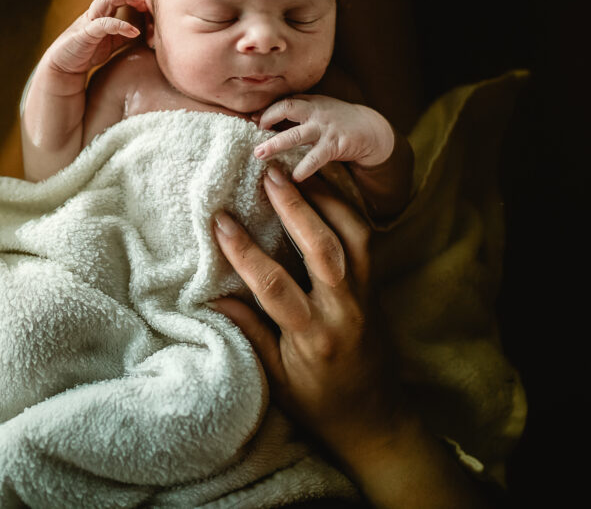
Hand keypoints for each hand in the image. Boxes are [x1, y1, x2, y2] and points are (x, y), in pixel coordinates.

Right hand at [42, 0, 146, 76]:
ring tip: (142, 5)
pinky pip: (103, 24)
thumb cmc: (86, 53)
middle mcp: (93, 15)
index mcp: (100, 15)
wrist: (63, 67)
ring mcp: (88, 22)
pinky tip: (134, 31)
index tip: (148, 3)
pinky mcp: (84, 34)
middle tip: (146, 0)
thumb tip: (141, 31)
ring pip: (104, 1)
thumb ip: (122, 36)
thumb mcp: (109, 43)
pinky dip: (120, 25)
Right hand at [210, 165, 399, 453]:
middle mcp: (344, 310)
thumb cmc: (319, 404)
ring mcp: (365, 295)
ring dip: (327, 199)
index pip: (275, 285)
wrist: (376, 419)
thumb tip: (213, 295)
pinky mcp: (375, 285)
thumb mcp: (276, 378)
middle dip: (296, 208)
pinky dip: (345, 209)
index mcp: (313, 337)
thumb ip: (250, 331)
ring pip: (354, 236)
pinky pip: (365, 239)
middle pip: (324, 249)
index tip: (220, 221)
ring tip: (299, 171)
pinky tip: (324, 190)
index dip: (244, 251)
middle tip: (270, 174)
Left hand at [253, 95, 396, 181]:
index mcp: (311, 103)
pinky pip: (317, 156)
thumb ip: (295, 114)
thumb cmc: (339, 122)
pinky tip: (296, 177)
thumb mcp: (318, 112)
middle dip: (267, 120)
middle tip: (251, 135)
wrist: (372, 130)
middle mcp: (316, 112)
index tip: (252, 121)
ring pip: (297, 134)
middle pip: (287, 109)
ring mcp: (326, 127)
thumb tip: (257, 118)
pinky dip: (305, 167)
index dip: (267, 110)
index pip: (284, 101)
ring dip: (276, 144)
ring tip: (261, 155)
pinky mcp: (337, 144)